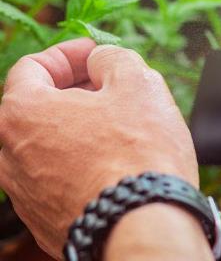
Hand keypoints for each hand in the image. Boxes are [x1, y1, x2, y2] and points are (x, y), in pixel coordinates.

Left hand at [0, 39, 198, 257]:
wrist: (145, 227)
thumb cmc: (140, 152)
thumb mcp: (137, 82)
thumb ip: (113, 57)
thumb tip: (102, 60)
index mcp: (22, 113)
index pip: (33, 66)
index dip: (71, 54)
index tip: (98, 55)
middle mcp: (9, 154)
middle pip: (39, 106)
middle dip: (77, 91)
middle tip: (115, 88)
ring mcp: (24, 193)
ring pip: (50, 144)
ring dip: (81, 128)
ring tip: (122, 127)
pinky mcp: (44, 220)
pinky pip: (60, 177)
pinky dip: (82, 162)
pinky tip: (117, 163)